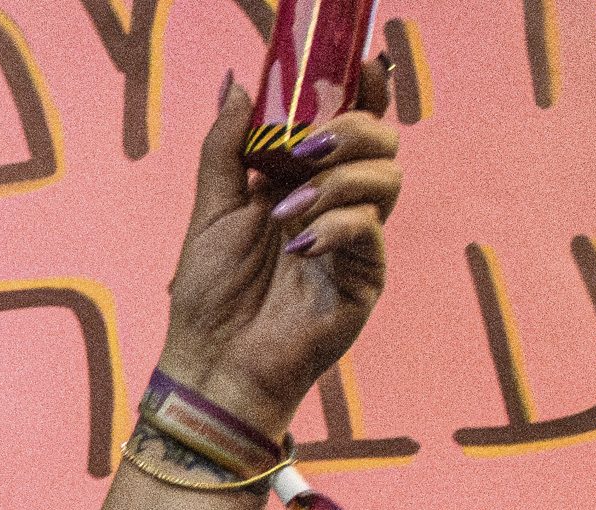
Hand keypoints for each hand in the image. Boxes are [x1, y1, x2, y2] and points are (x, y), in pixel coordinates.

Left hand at [153, 68, 402, 433]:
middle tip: (308, 144)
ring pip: (385, 178)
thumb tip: (239, 81)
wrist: (212, 363)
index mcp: (306, 180)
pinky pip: (370, 231)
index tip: (362, 60)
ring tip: (285, 206)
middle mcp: (340, 204)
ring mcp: (358, 240)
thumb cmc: (210, 293)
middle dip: (352, 128)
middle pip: (381, 141)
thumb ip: (226, 146)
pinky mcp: (366, 277)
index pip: (349, 122)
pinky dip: (335, 226)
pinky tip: (299, 245)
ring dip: (337, 179)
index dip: (363, 88)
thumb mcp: (211, 208)